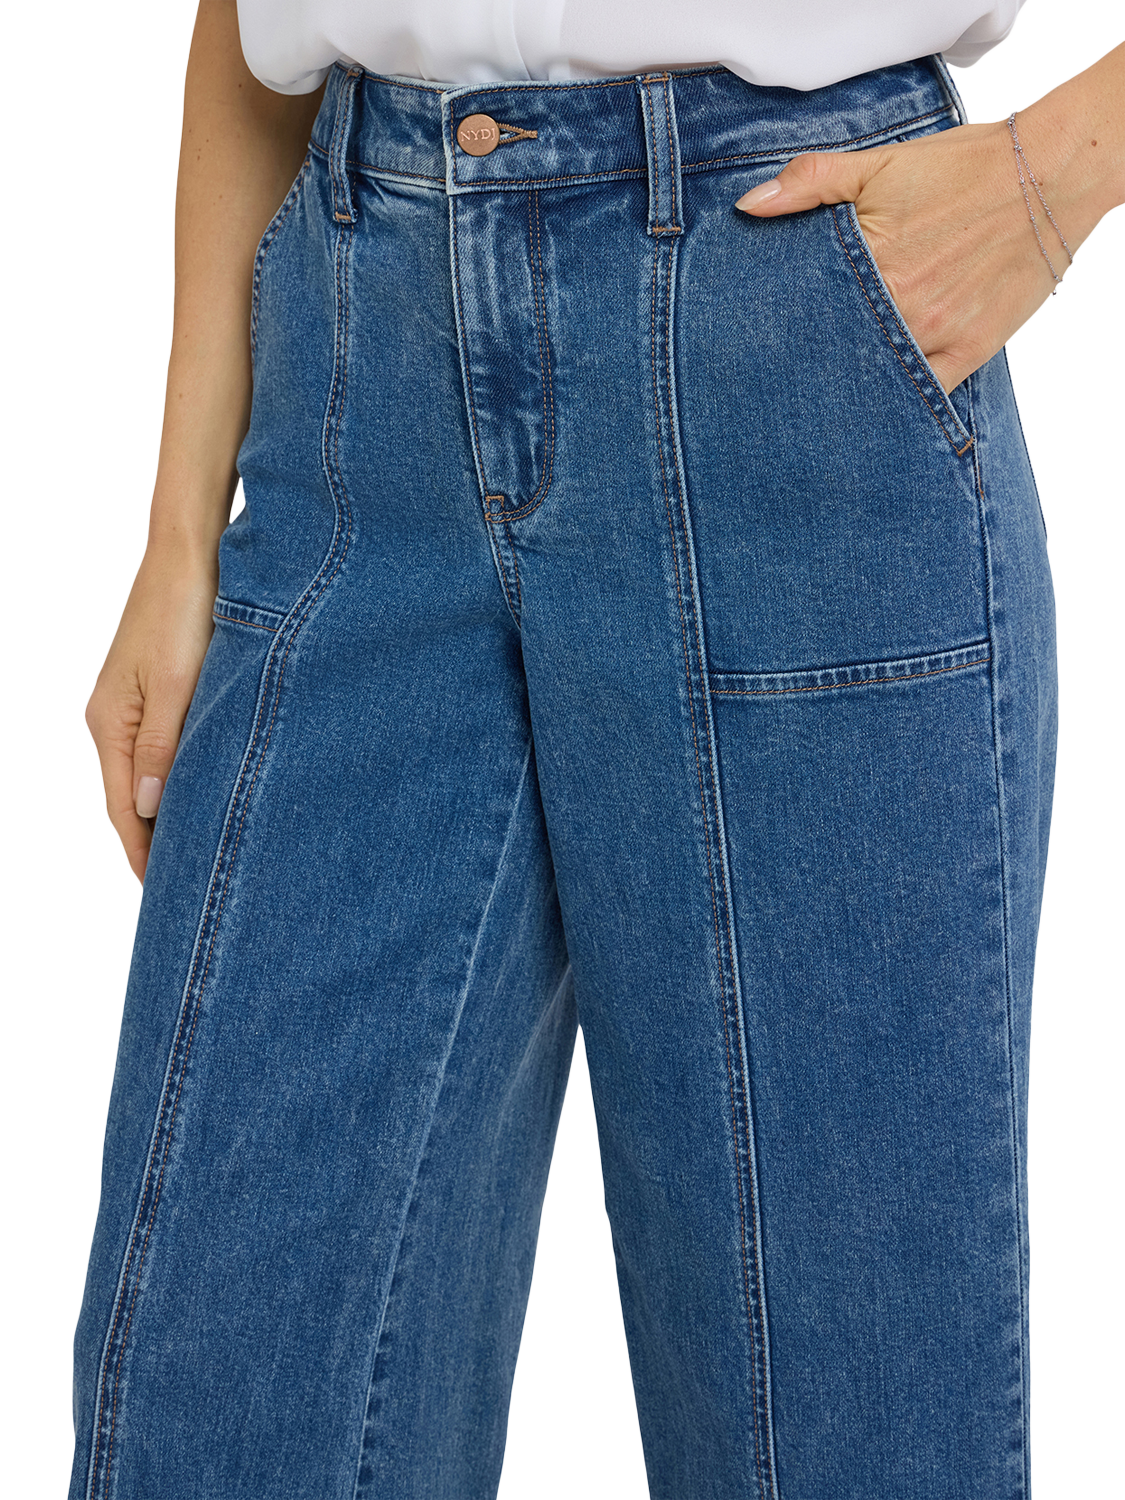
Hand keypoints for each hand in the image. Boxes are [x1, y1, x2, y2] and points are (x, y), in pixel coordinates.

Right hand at [86, 544, 216, 881]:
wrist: (189, 553)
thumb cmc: (184, 610)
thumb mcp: (177, 684)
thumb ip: (162, 748)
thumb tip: (147, 809)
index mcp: (110, 724)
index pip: (122, 808)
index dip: (142, 852)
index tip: (163, 893)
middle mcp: (113, 719)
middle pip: (129, 798)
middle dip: (152, 841)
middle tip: (184, 885)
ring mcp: (131, 704)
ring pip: (146, 775)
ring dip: (166, 812)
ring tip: (194, 852)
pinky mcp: (153, 690)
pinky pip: (159, 750)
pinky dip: (174, 779)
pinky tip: (198, 793)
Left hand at [735, 118, 1076, 393]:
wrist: (1049, 176)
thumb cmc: (965, 168)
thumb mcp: (882, 162)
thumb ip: (811, 182)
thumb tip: (750, 205)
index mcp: (872, 262)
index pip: (807, 309)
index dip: (785, 325)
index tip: (762, 340)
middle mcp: (900, 306)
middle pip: (836, 348)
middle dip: (810, 359)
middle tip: (785, 374)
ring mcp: (935, 334)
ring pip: (875, 376)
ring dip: (850, 382)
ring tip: (824, 393)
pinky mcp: (969, 352)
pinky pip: (924, 394)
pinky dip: (900, 400)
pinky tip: (877, 406)